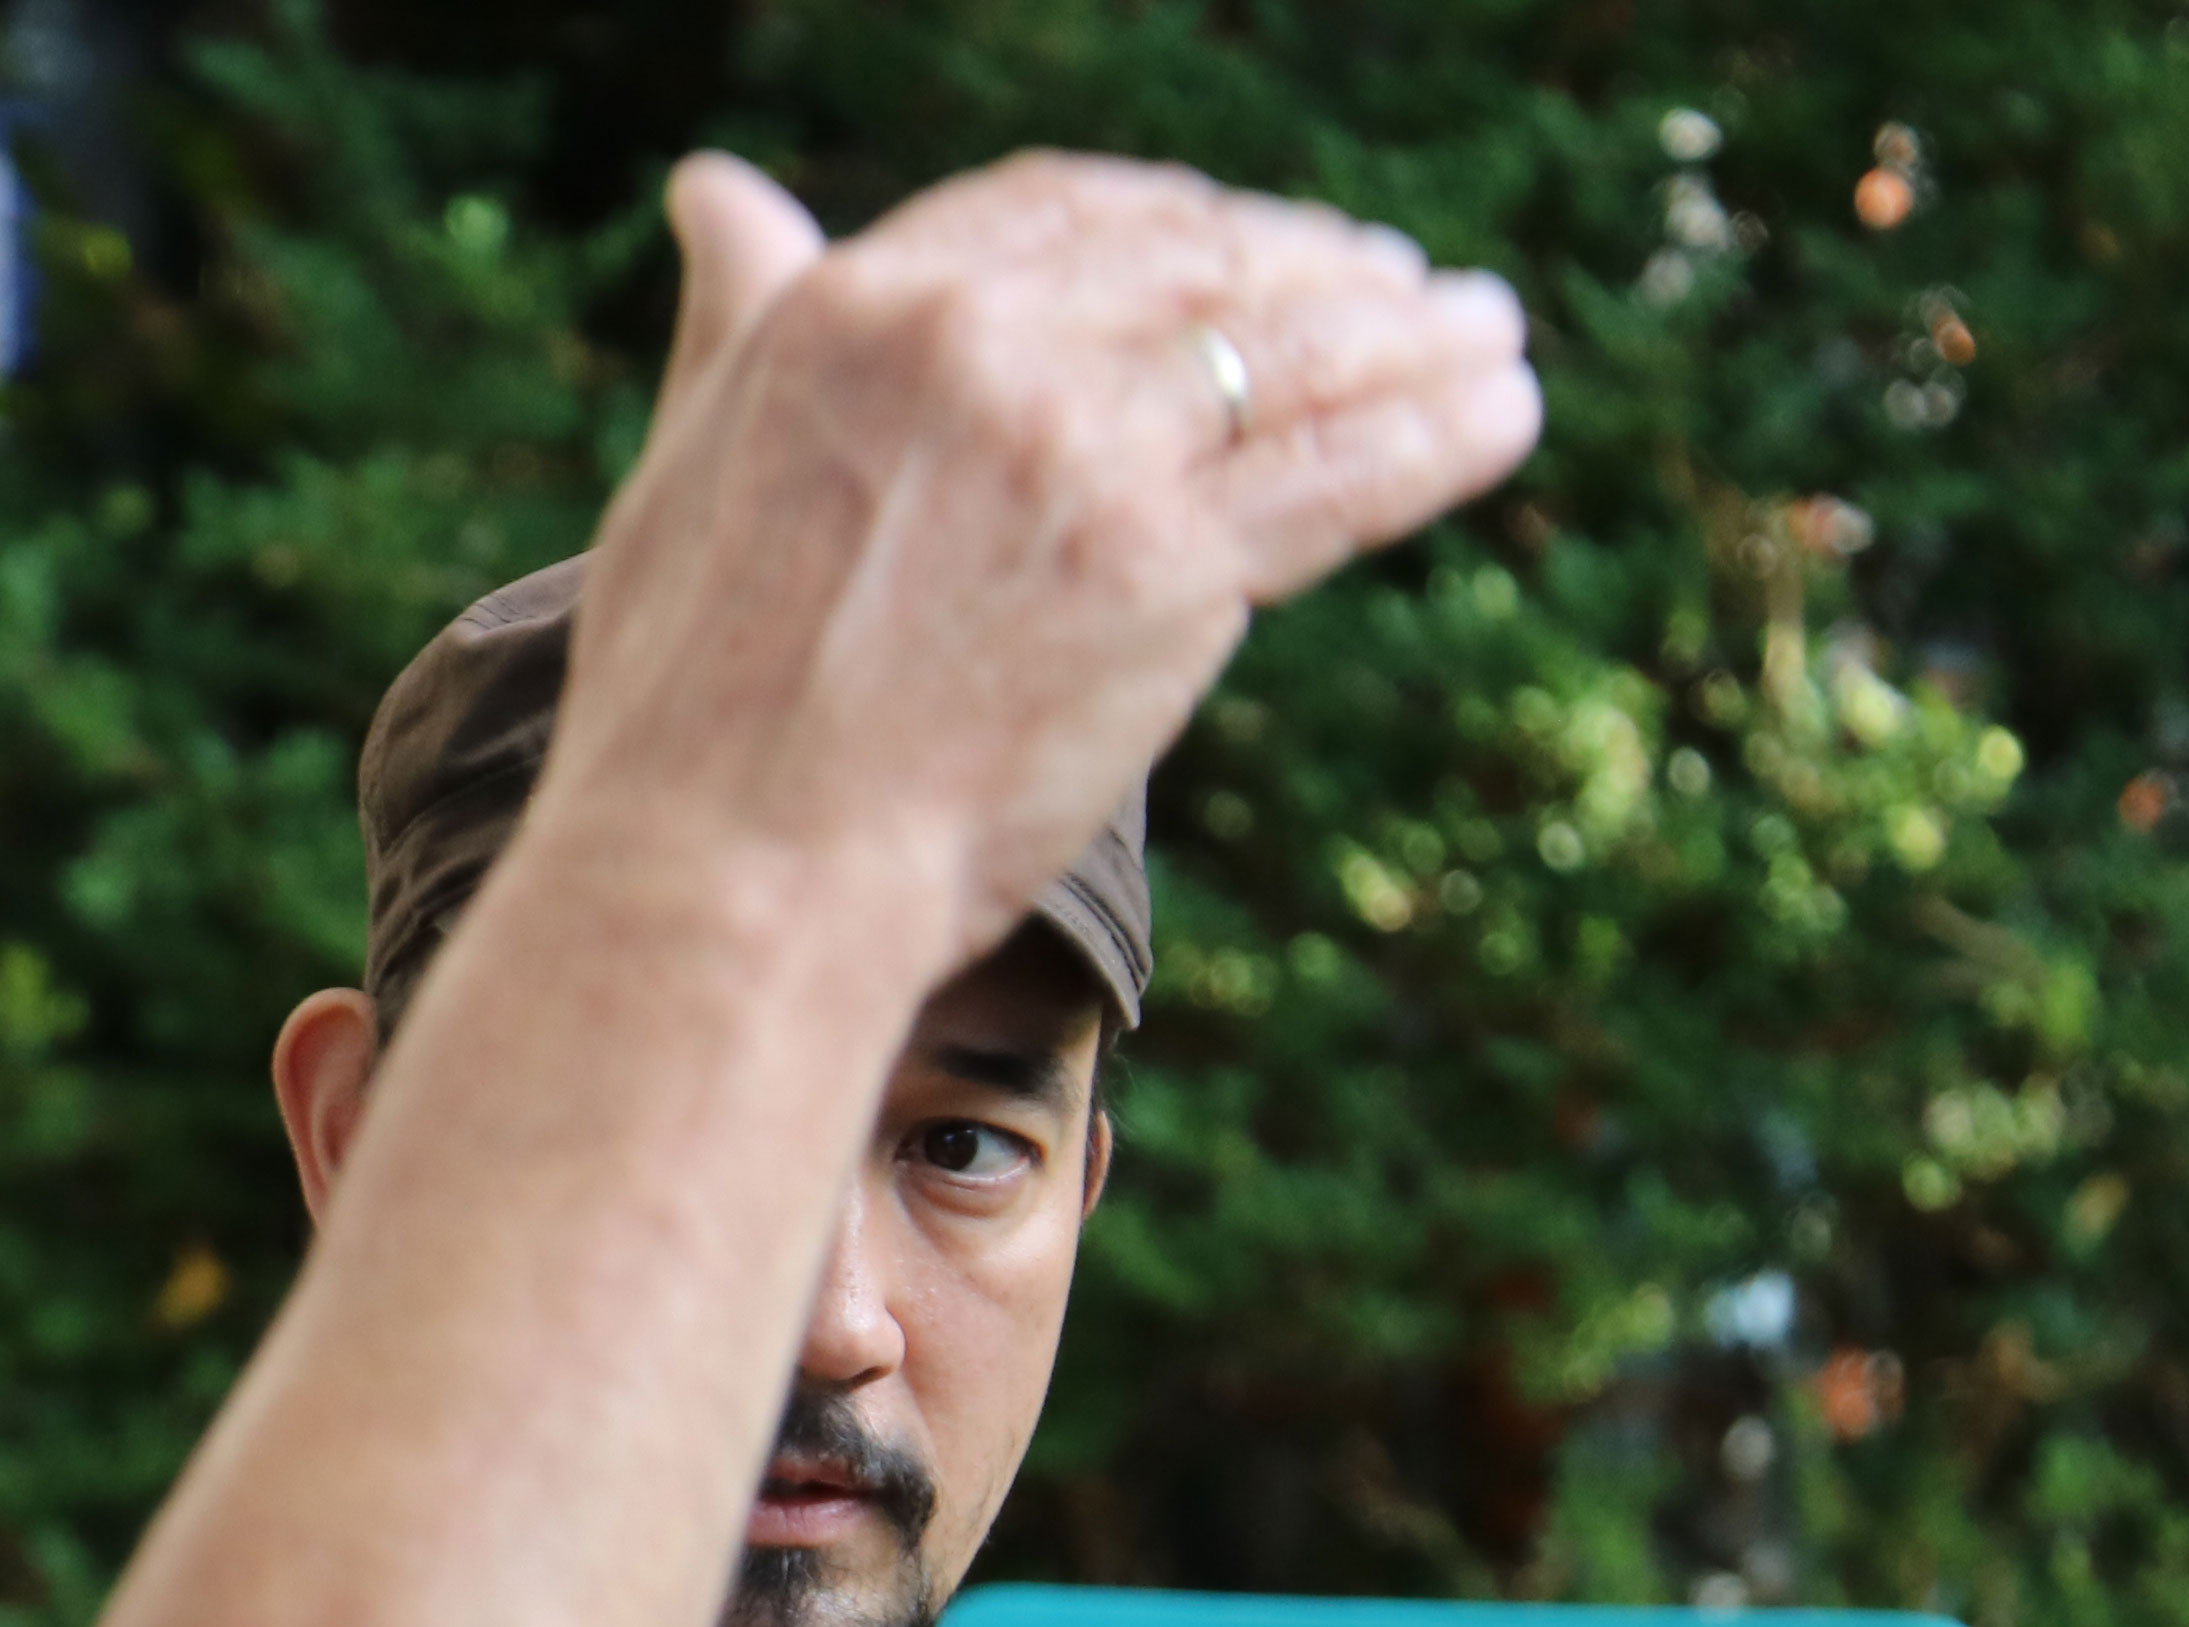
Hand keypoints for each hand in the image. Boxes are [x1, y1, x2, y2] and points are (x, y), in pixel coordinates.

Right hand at [543, 148, 1542, 976]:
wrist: (727, 874)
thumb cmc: (685, 710)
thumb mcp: (686, 461)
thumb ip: (739, 318)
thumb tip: (720, 189)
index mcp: (862, 310)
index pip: (1064, 213)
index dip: (1175, 221)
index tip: (1241, 244)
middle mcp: (979, 352)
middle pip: (1198, 268)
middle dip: (1316, 270)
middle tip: (1400, 286)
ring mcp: (1081, 456)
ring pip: (1287, 357)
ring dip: (1413, 337)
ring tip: (1485, 335)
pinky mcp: (1166, 571)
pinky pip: (1340, 470)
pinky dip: (1438, 433)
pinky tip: (1503, 411)